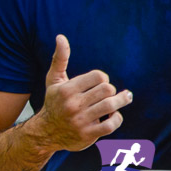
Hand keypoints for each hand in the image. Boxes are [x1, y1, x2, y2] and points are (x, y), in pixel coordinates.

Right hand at [29, 35, 131, 152]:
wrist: (46, 131)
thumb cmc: (54, 101)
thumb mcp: (53, 79)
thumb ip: (59, 58)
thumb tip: (61, 36)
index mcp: (66, 89)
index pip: (98, 77)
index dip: (102, 78)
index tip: (99, 82)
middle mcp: (73, 105)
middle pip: (107, 90)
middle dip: (111, 90)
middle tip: (110, 92)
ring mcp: (81, 120)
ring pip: (111, 107)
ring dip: (120, 101)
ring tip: (124, 98)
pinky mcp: (88, 134)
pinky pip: (111, 125)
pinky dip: (117, 118)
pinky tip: (114, 115)